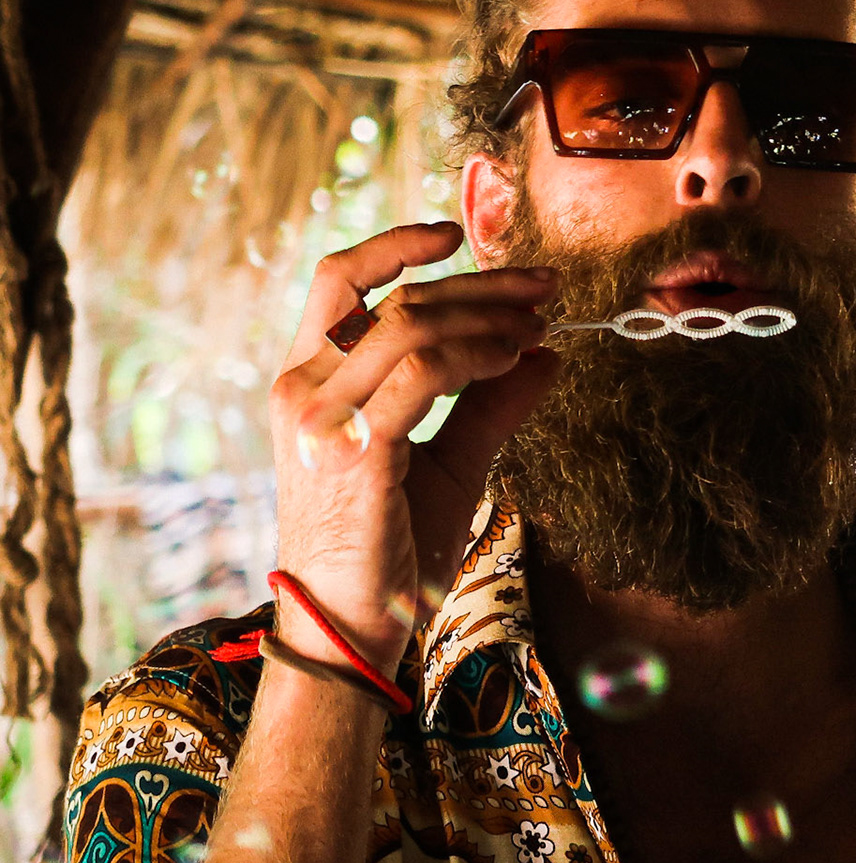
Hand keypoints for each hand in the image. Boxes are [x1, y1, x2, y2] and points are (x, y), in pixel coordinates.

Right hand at [270, 222, 558, 673]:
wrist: (356, 629)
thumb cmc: (394, 552)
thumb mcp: (451, 463)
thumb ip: (489, 405)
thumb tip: (545, 355)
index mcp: (308, 382)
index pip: (338, 280)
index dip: (395, 243)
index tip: (456, 233)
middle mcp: (303, 390)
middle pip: (394, 297)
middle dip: (481, 284)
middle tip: (545, 286)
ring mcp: (321, 418)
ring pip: (410, 324)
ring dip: (488, 315)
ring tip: (539, 325)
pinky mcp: (353, 449)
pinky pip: (424, 372)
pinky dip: (479, 354)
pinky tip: (516, 358)